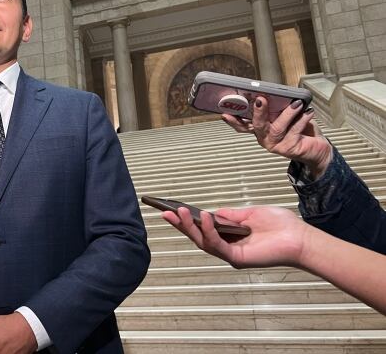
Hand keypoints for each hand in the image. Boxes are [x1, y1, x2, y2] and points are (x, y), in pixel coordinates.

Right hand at [162, 206, 310, 268]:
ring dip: (190, 227)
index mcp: (229, 236)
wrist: (300, 238)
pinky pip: (217, 245)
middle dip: (181, 225)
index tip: (173, 209)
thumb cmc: (281, 226)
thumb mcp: (250, 213)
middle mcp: (227, 247)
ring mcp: (231, 254)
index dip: (188, 220)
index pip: (203, 229)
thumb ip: (231, 214)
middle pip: (198, 237)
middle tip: (166, 213)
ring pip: (203, 242)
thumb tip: (212, 212)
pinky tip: (204, 218)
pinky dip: (208, 232)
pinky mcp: (237, 258)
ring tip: (179, 212)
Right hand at [222, 96, 331, 177]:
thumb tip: (274, 94)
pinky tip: (308, 112)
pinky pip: (294, 131)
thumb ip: (277, 110)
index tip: (225, 114)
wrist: (317, 149)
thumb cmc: (300, 130)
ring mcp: (276, 145)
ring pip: (277, 128)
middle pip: (257, 126)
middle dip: (258, 112)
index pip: (243, 126)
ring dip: (287, 113)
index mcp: (260, 130)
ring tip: (297, 103)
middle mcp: (265, 139)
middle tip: (261, 99)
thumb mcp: (285, 117)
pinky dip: (302, 119)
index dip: (233, 121)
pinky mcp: (289, 149)